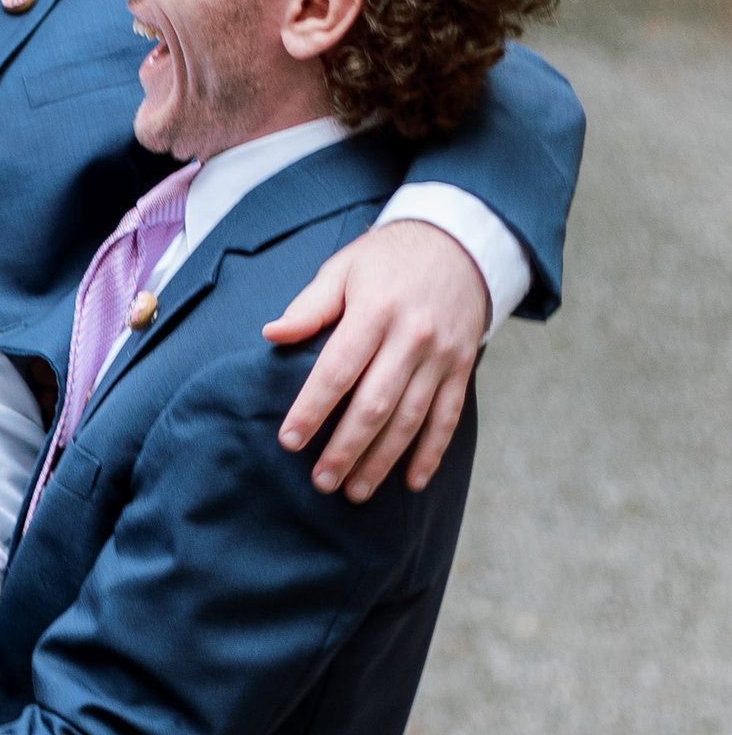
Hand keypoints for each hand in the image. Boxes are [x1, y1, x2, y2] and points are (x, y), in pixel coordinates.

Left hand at [264, 219, 489, 499]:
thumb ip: (310, 307)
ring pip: (411, 418)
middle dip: (346, 448)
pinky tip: (412, 482)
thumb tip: (271, 334)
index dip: (313, 408)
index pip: (338, 370)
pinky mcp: (462, 368)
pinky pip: (448, 417)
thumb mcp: (344, 269)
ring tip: (356, 491)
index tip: (290, 441)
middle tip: (321, 481)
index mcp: (376, 311)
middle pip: (376, 404)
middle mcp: (412, 337)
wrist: (460, 243)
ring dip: (383, 460)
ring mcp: (442, 356)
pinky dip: (431, 452)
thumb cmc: (388, 259)